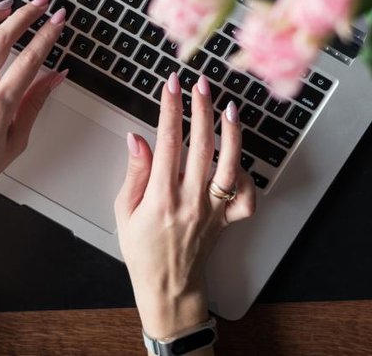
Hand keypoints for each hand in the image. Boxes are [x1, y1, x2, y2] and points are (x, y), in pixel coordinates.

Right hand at [115, 73, 255, 339]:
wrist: (169, 287)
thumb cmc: (143, 250)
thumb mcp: (124, 212)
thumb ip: (135, 173)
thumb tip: (138, 138)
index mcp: (161, 198)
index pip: (168, 142)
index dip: (170, 109)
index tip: (171, 85)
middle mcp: (190, 200)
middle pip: (201, 146)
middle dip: (201, 110)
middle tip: (200, 85)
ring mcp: (213, 209)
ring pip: (229, 164)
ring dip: (230, 133)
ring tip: (227, 107)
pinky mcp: (229, 218)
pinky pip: (246, 194)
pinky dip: (247, 174)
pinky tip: (239, 157)